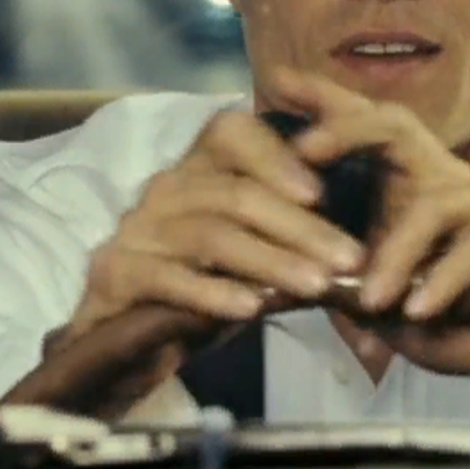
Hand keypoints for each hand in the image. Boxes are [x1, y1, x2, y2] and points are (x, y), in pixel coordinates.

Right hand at [63, 107, 365, 343]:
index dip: (277, 157)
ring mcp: (138, 230)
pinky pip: (168, 277)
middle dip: (301, 227)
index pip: (232, 134)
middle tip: (351, 259)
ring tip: (318, 285)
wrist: (122, 335)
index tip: (322, 194)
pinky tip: (252, 308)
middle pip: (236, 194)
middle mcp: (166, 188)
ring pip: (212, 236)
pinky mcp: (115, 274)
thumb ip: (290, 237)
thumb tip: (354, 253)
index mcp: (198, 167)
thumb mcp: (250, 249)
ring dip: (272, 261)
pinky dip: (213, 292)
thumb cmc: (203, 280)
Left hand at [273, 68, 469, 321]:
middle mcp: (446, 175)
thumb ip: (340, 283)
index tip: (278, 80)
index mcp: (409, 181)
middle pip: (396, 126)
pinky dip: (446, 280)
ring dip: (399, 256)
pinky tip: (419, 311)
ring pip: (434, 207)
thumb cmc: (455, 311)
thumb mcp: (385, 298)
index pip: (365, 127)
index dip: (325, 101)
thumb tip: (272, 287)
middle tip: (304, 151)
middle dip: (347, 130)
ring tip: (371, 300)